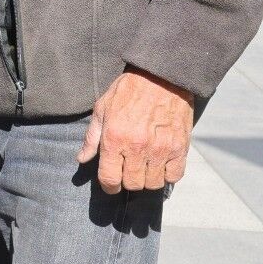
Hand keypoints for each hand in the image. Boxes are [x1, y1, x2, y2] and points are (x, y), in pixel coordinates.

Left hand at [81, 68, 195, 193]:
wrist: (161, 75)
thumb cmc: (128, 91)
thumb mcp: (102, 109)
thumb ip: (92, 138)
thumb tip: (82, 159)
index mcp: (115, 139)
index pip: (109, 179)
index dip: (108, 187)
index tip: (111, 186)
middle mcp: (137, 148)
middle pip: (132, 184)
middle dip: (128, 181)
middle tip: (129, 171)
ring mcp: (161, 149)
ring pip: (153, 183)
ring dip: (148, 179)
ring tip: (145, 167)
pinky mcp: (180, 147)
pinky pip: (174, 175)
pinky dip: (168, 175)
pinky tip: (162, 164)